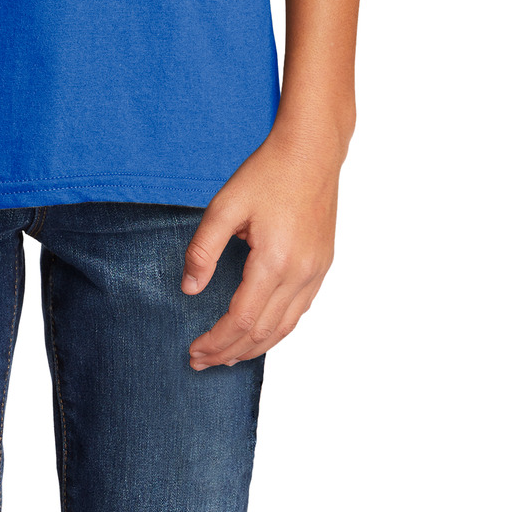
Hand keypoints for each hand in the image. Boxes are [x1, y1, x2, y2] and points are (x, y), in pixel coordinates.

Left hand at [181, 129, 341, 366]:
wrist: (311, 151)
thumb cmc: (267, 173)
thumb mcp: (225, 205)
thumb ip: (203, 249)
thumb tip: (189, 288)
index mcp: (274, 261)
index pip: (241, 320)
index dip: (216, 341)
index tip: (194, 351)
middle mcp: (300, 274)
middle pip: (262, 332)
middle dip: (229, 352)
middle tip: (201, 361)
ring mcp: (316, 272)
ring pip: (284, 328)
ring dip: (254, 348)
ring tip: (226, 357)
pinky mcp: (322, 265)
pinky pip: (299, 311)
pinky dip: (276, 331)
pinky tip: (259, 332)